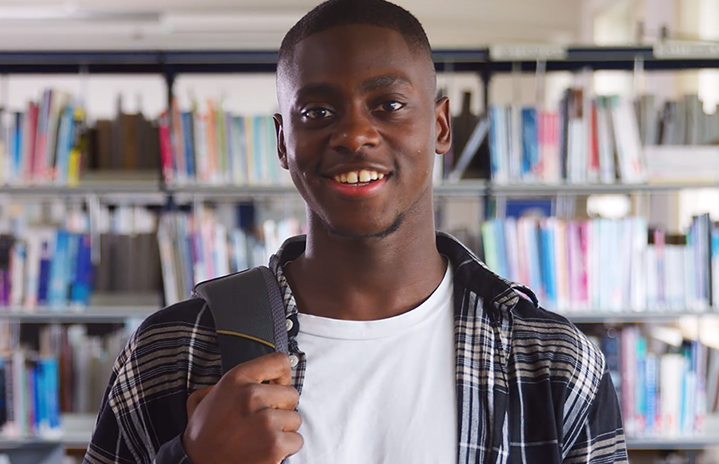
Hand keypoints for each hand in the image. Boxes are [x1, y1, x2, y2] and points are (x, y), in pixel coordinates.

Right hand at [183, 352, 302, 463]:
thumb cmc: (204, 434)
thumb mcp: (205, 397)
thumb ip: (230, 383)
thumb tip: (259, 377)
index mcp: (236, 378)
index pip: (279, 361)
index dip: (282, 375)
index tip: (277, 386)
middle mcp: (251, 395)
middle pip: (292, 394)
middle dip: (282, 408)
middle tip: (263, 420)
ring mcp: (265, 420)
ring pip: (295, 418)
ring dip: (283, 429)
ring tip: (262, 436)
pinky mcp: (275, 444)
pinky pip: (297, 440)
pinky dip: (286, 448)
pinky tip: (266, 449)